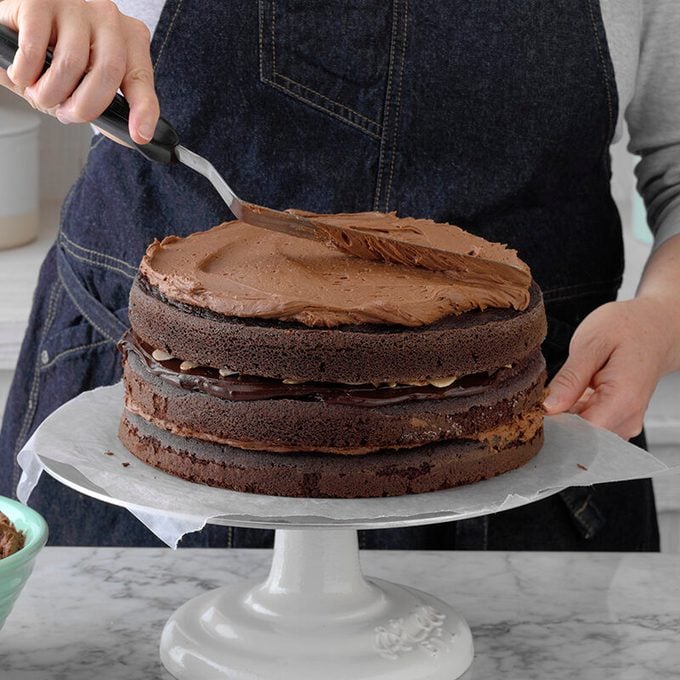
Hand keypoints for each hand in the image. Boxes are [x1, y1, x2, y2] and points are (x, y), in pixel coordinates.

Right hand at [0, 0, 158, 144]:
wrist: (18, 27)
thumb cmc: (58, 57)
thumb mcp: (88, 83)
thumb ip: (109, 106)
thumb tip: (133, 137)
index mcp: (129, 39)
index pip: (141, 78)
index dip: (143, 110)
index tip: (139, 135)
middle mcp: (108, 19)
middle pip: (108, 72)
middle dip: (85, 106)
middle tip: (67, 114)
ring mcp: (75, 5)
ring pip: (71, 63)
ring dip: (50, 92)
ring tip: (39, 94)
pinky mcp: (40, 1)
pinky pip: (35, 49)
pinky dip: (25, 73)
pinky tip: (22, 75)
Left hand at [543, 297, 679, 438]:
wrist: (655, 328)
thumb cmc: (628, 329)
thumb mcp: (592, 343)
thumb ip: (570, 378)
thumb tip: (548, 407)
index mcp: (623, 400)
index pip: (581, 434)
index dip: (554, 425)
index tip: (536, 409)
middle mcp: (627, 418)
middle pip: (580, 436)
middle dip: (557, 419)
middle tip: (549, 391)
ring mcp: (625, 421)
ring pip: (582, 432)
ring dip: (565, 415)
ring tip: (567, 386)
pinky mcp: (618, 420)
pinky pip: (588, 424)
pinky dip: (574, 411)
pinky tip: (575, 392)